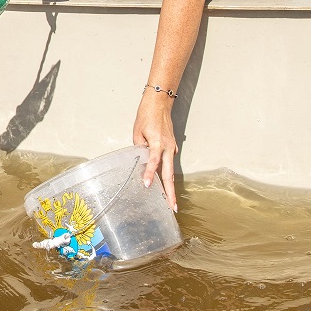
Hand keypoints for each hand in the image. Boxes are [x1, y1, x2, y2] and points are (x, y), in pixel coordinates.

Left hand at [133, 88, 178, 210]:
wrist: (159, 103)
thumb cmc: (146, 116)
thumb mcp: (137, 132)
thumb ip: (140, 149)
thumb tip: (141, 161)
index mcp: (158, 143)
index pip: (154, 162)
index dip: (151, 174)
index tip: (148, 185)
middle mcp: (168, 148)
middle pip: (170, 174)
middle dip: (171, 192)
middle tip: (172, 207)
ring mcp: (172, 148)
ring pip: (171, 171)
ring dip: (170, 187)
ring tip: (171, 203)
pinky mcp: (172, 148)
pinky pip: (169, 163)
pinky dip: (167, 175)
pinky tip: (166, 186)